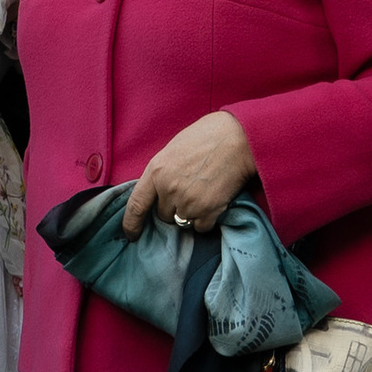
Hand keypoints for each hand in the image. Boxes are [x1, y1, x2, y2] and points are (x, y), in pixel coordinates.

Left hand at [122, 112, 253, 240]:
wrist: (239, 138)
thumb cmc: (208, 137)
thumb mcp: (174, 149)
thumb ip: (162, 172)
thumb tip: (158, 191)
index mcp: (156, 171)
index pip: (136, 205)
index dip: (131, 223)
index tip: (131, 234)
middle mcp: (168, 189)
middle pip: (164, 215)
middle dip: (173, 207)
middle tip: (190, 189)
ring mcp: (188, 202)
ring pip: (183, 221)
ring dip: (191, 213)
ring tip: (204, 191)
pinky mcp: (208, 211)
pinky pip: (201, 227)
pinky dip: (207, 219)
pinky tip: (214, 200)